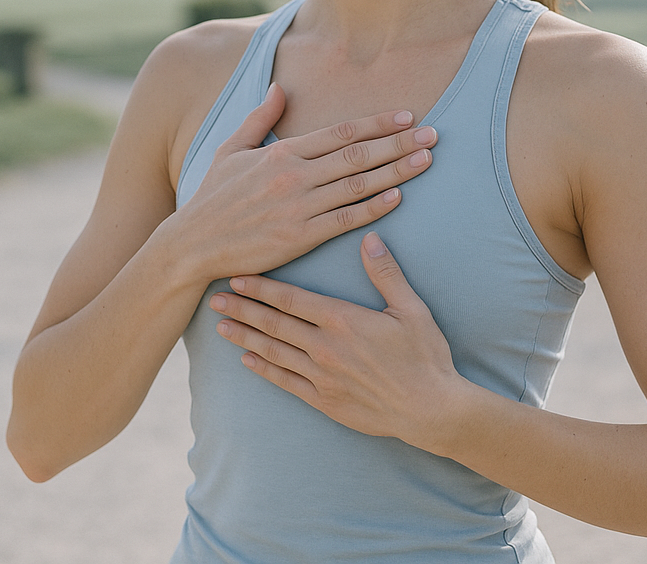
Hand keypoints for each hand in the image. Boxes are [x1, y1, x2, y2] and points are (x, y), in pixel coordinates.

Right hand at [171, 84, 436, 282]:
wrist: (192, 244)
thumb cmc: (212, 197)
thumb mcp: (231, 149)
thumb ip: (260, 118)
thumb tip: (282, 87)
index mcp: (281, 152)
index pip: (340, 132)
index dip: (377, 123)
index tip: (407, 115)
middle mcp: (293, 175)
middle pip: (357, 154)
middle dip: (399, 143)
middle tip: (433, 134)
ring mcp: (297, 207)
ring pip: (357, 184)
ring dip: (397, 171)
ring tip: (427, 160)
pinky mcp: (298, 238)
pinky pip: (345, 220)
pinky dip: (373, 207)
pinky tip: (398, 197)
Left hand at [209, 232, 467, 448]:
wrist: (431, 409)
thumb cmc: (425, 356)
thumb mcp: (412, 309)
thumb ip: (386, 273)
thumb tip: (370, 236)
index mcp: (343, 320)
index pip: (291, 299)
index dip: (261, 287)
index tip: (237, 277)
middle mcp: (325, 347)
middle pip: (274, 324)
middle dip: (242, 310)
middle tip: (214, 299)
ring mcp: (322, 376)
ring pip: (274, 352)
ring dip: (245, 337)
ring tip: (221, 327)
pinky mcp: (324, 400)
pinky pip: (286, 382)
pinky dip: (264, 370)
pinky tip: (247, 360)